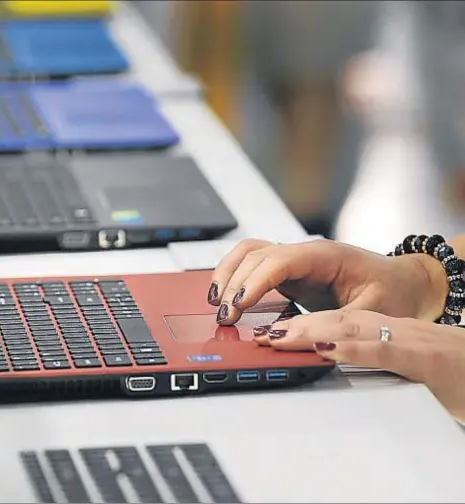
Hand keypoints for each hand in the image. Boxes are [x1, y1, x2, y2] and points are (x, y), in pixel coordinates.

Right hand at [209, 239, 448, 324]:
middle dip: (235, 285)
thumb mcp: (373, 313)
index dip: (254, 281)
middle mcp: (305, 254)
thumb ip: (337, 325)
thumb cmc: (395, 292)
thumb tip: (301, 337)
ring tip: (215, 302)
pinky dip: (235, 275)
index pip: (278, 260)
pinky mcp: (289, 273)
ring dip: (228, 274)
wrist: (407, 284)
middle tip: (224, 315)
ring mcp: (295, 261)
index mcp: (325, 255)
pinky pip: (253, 264)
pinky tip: (226, 295)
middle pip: (256, 256)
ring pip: (249, 254)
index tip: (238, 303)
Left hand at [252, 310, 464, 421]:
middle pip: (334, 320)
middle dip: (293, 327)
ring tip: (278, 337)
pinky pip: (383, 350)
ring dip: (311, 332)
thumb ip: (366, 359)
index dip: (297, 324)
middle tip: (258, 335)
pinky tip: (326, 348)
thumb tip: (324, 363)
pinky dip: (352, 348)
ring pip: (352, 329)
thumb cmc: (449, 370)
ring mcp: (406, 342)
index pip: (332, 321)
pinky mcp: (424, 359)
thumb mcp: (400, 364)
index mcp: (382, 330)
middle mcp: (390, 330)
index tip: (266, 334)